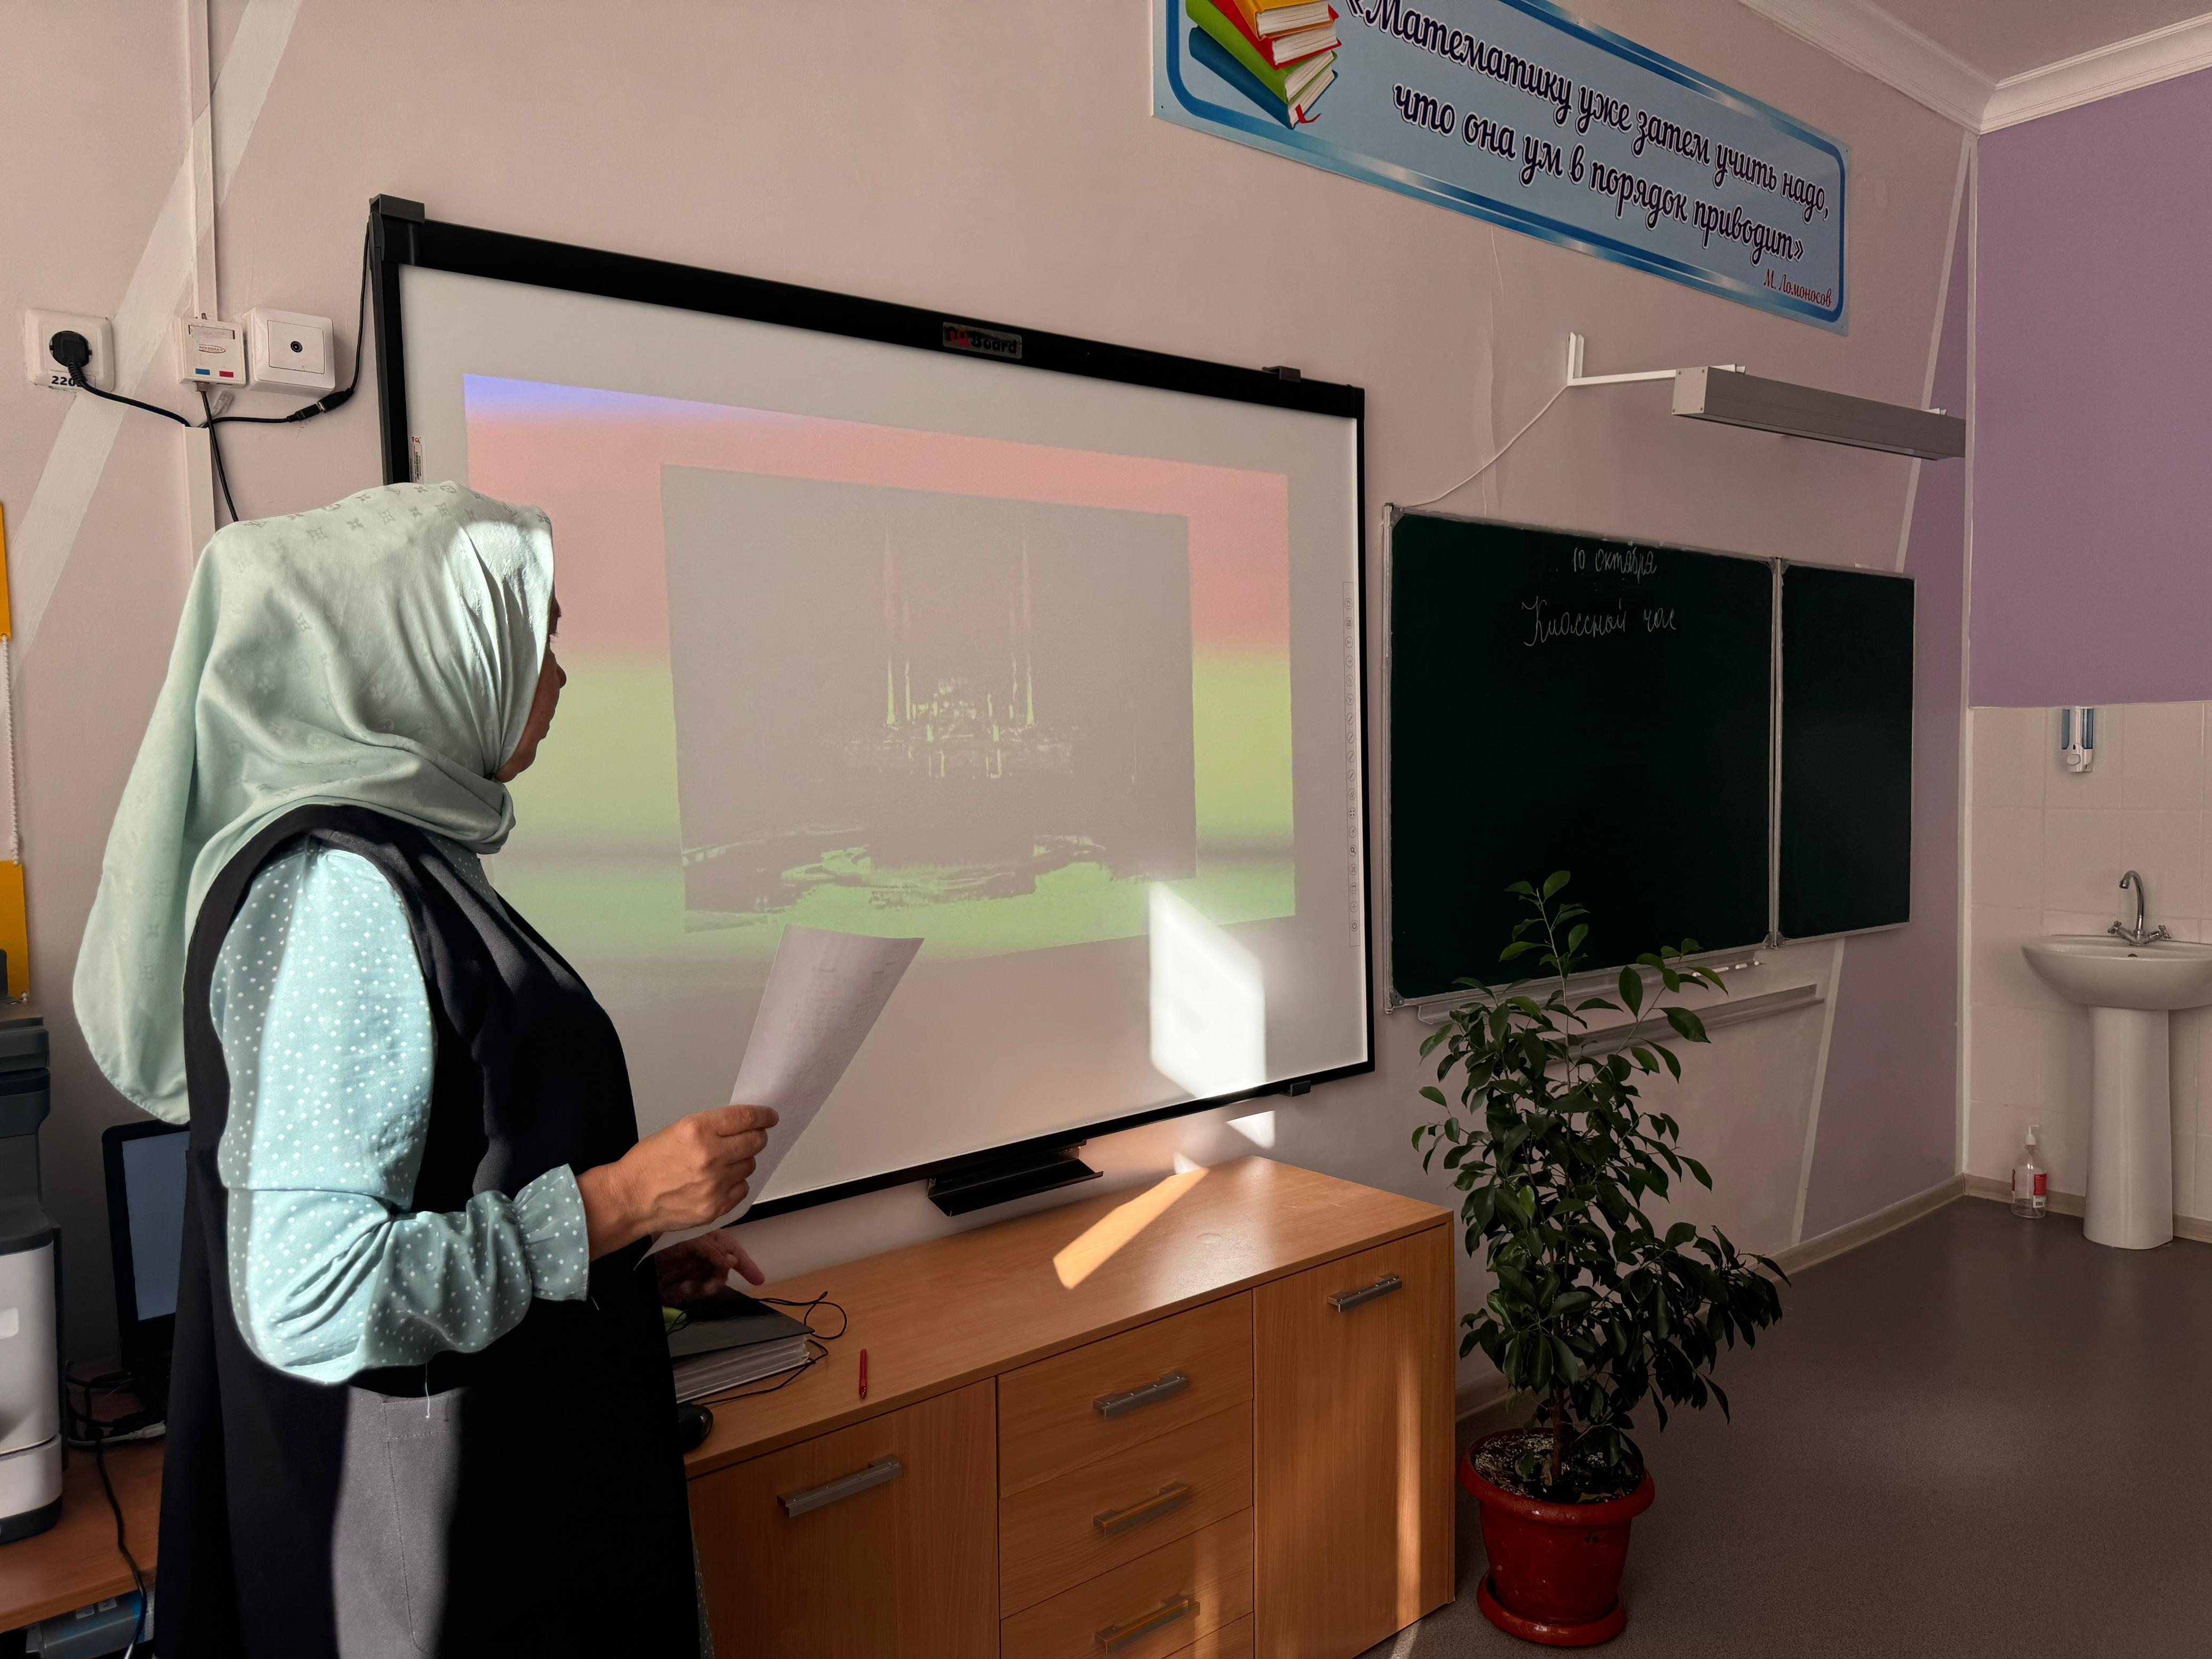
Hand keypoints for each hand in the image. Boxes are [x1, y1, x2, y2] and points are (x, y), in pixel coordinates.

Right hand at [577, 1105, 777, 1257]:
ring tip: (722, 1163)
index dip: (762, 1115)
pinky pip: (742, 1189)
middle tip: (752, 1137)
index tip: (769, 1117)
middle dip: (757, 1137)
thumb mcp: (677, 1130)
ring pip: (749, 1165)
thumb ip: (711, 1128)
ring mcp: (715, 1184)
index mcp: (698, 1130)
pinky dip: (735, 1183)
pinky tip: (718, 1182)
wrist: (629, 1199)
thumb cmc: (648, 1162)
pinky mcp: (716, 1207)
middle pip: (755, 1142)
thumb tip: (742, 1126)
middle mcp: (711, 1156)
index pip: (746, 1118)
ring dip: (742, 1161)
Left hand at [655, 1232, 765, 1303]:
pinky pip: (687, 1296)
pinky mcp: (675, 1287)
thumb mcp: (692, 1238)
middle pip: (720, 1273)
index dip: (746, 1265)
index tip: (758, 1279)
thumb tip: (731, 1262)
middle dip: (716, 1282)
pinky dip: (683, 1294)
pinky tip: (676, 1290)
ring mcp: (688, 1272)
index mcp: (707, 1242)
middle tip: (709, 1286)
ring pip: (705, 1287)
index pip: (732, 1252)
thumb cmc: (662, 1239)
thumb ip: (713, 1249)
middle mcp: (700, 1257)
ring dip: (698, 1289)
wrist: (633, 1253)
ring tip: (685, 1287)